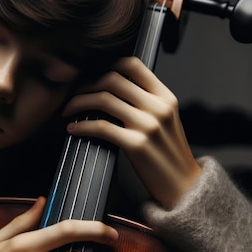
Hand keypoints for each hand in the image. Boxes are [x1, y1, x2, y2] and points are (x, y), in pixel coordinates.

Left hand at [63, 57, 200, 209]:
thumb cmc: (169, 155)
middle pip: (112, 79)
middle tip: (72, 94)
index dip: (106, 64)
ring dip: (78, 103)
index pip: (133, 65)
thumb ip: (146, 102)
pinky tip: (73, 129)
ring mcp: (148, 125)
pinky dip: (82, 126)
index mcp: (165, 97)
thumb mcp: (166, 120)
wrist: (184, 187)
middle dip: (85, 84)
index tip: (89, 74)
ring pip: (104, 99)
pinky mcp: (137, 145)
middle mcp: (158, 107)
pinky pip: (101, 127)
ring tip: (67, 111)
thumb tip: (112, 89)